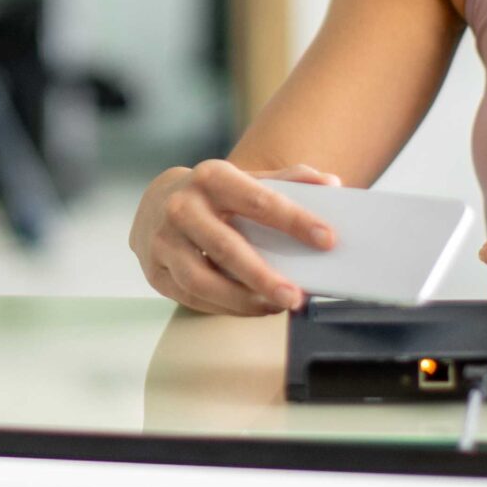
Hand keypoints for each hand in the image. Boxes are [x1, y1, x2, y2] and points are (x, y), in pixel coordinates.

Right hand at [130, 160, 341, 315]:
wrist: (156, 203)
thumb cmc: (213, 195)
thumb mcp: (245, 180)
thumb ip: (288, 180)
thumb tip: (331, 184)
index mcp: (211, 178)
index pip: (258, 200)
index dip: (295, 221)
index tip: (327, 239)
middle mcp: (181, 207)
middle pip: (226, 247)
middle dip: (263, 276)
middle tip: (296, 297)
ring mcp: (163, 241)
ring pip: (202, 280)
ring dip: (242, 300)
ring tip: (275, 307)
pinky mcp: (155, 272)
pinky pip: (192, 297)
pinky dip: (225, 307)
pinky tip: (252, 308)